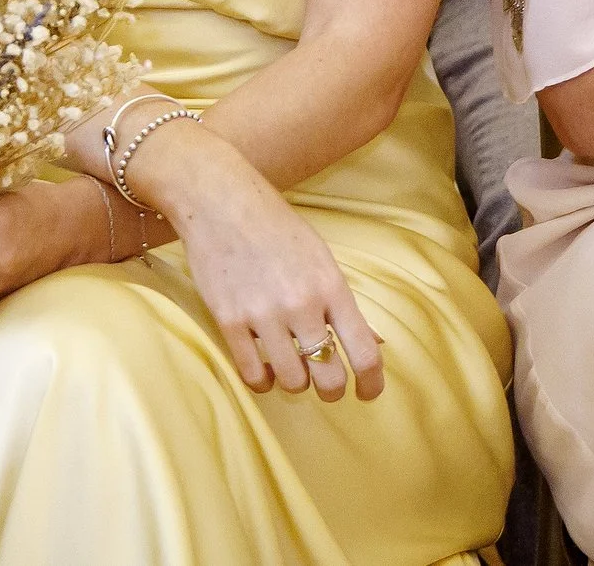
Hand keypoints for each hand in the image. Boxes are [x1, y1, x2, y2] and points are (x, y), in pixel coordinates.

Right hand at [166, 147, 383, 403]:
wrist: (221, 202)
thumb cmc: (276, 227)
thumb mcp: (321, 258)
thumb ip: (343, 304)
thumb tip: (372, 343)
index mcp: (331, 286)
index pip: (364, 351)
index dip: (372, 382)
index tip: (368, 392)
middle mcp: (301, 304)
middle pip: (329, 378)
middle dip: (332, 390)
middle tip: (326, 386)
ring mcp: (263, 314)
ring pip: (292, 381)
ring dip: (295, 382)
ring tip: (291, 368)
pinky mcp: (229, 321)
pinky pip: (252, 374)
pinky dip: (262, 382)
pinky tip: (264, 371)